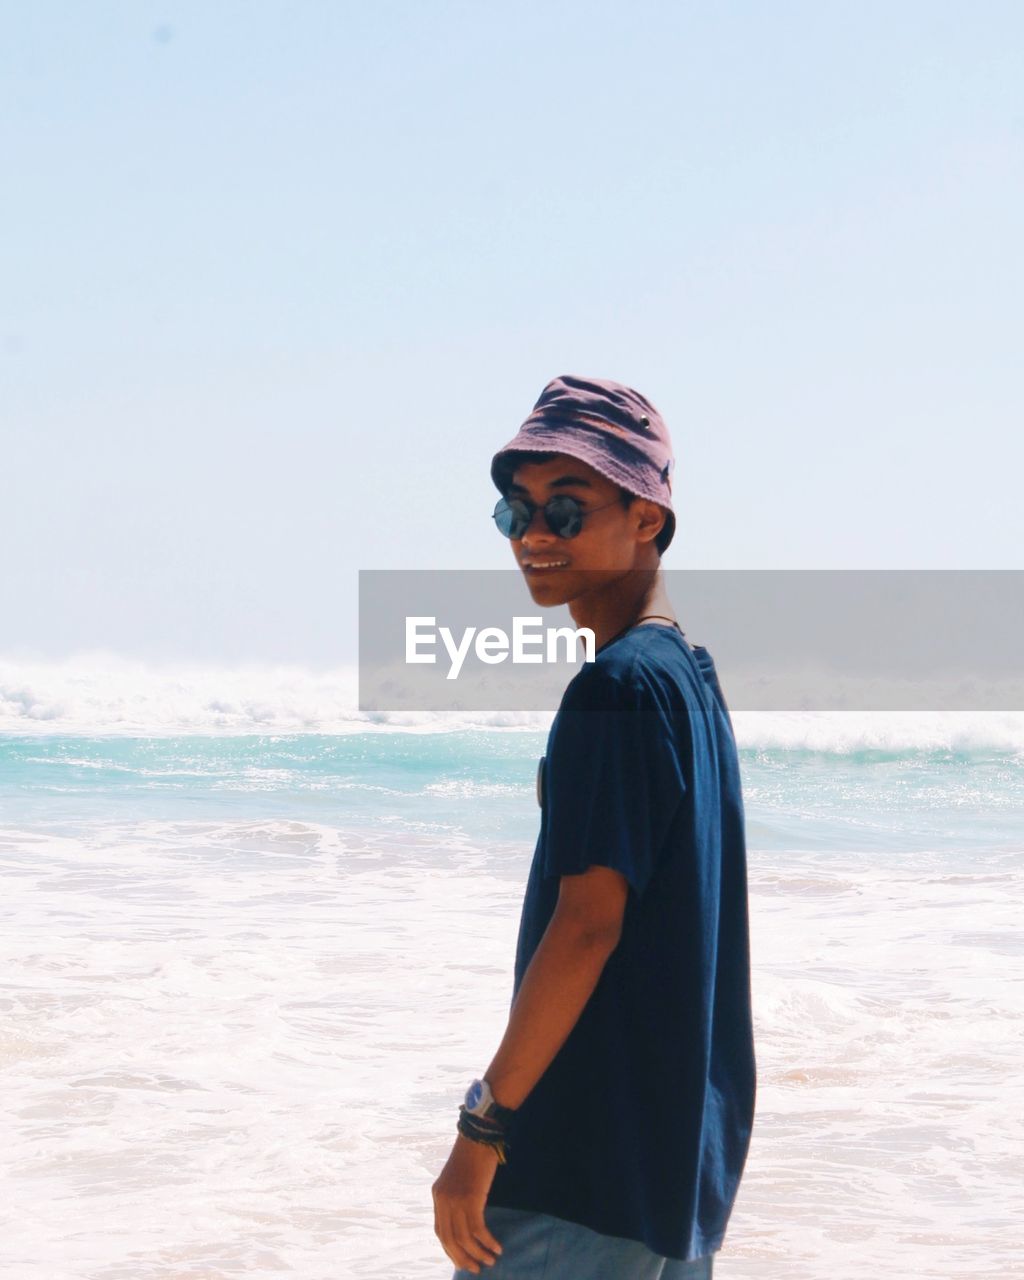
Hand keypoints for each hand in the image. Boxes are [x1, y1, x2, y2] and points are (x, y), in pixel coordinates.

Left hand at [431, 1132, 503, 1273]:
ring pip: (464, 1238)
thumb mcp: (459, 1177)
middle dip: (463, 1257)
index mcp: (438, 1195)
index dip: (451, 1249)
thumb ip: (458, 1196)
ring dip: (478, 1253)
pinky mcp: (471, 1198)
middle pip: (450, 1239)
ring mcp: (455, 1200)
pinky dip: (487, 1241)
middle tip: (476, 1269)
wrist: (479, 1134)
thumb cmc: (473, 1153)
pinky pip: (478, 1229)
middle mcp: (443, 1200)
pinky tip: (497, 1247)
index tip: (463, 1260)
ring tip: (490, 1260)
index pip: (440, 1231)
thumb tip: (467, 1219)